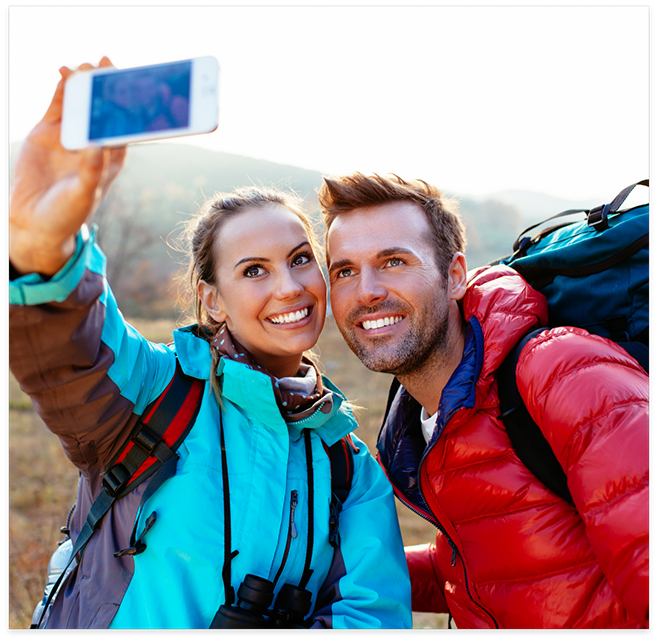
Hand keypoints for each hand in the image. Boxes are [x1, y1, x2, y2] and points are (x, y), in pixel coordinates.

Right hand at [9, 57, 127, 276]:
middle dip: (105, 88)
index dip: (129, 107)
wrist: (34, 222)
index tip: (135, 86)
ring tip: (84, 66)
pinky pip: (57, 106)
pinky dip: (61, 90)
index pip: (124, 127)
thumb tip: (98, 145)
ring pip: (80, 104)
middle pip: (103, 110)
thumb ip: (91, 171)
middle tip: (108, 65)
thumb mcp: (83, 194)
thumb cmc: (67, 214)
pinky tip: (65, 74)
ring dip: (83, 84)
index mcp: (110, 159)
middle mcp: (92, 144)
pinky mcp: (48, 134)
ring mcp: (70, 137)